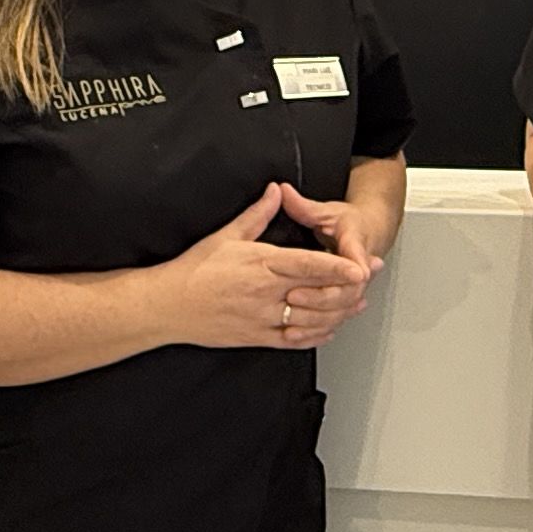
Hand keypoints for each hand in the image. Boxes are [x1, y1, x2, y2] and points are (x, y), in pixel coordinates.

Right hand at [149, 185, 351, 352]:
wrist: (168, 306)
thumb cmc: (194, 271)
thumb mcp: (226, 236)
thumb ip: (257, 215)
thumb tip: (275, 191)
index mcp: (261, 265)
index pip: (308, 265)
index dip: (337, 267)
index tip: (358, 266)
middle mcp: (265, 293)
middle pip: (316, 293)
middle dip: (345, 290)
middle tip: (365, 283)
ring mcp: (262, 319)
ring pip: (310, 320)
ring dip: (336, 314)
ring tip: (354, 306)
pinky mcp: (256, 338)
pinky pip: (293, 340)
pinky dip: (315, 335)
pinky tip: (327, 329)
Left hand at [273, 184, 378, 329]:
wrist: (371, 232)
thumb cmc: (349, 223)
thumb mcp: (327, 211)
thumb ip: (303, 206)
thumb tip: (282, 192)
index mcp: (355, 243)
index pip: (355, 258)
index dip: (346, 270)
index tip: (334, 277)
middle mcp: (358, 269)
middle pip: (347, 291)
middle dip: (321, 297)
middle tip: (294, 296)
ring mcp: (354, 287)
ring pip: (341, 309)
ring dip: (318, 317)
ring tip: (291, 323)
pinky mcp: (346, 299)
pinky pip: (336, 318)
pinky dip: (319, 328)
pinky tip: (300, 334)